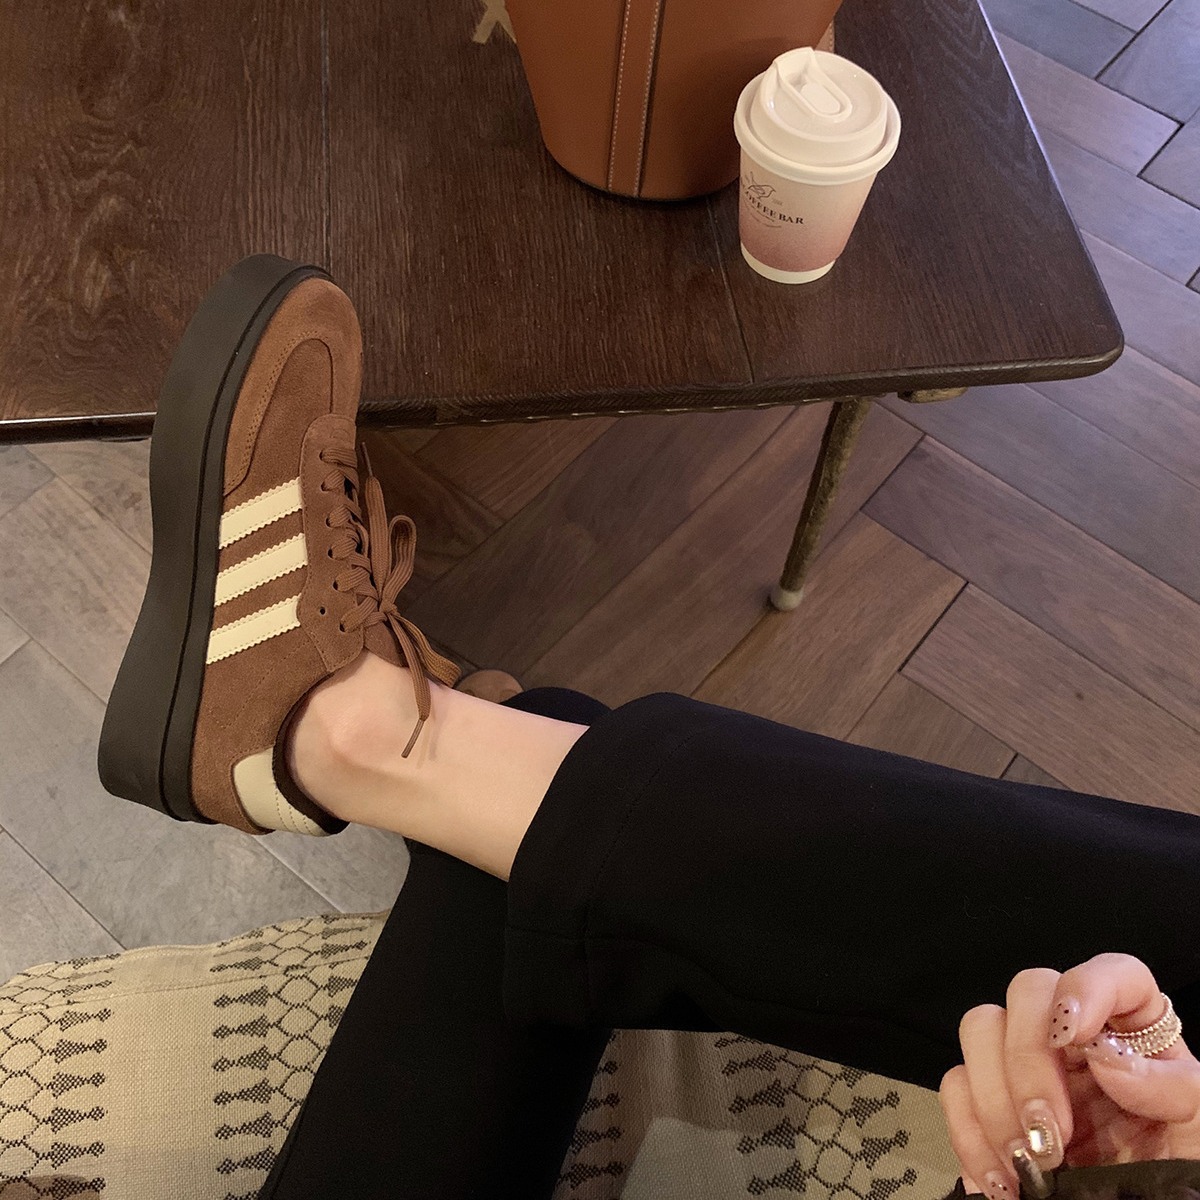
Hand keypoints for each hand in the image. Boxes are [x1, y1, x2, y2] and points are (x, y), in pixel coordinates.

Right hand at [939, 953, 1199, 1199]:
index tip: (1074, 1036)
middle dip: (1027, 1061)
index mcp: (1136, 1038)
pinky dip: (970, 1135)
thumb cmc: (1179, 1182)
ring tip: (1027, 1165)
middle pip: (1028, 992)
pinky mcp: (990, 1108)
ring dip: (995, 1100)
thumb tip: (1107, 1056)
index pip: (1115, 974)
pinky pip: (955, 1090)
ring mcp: (1026, 1071)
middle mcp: (1076, 1043)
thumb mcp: (1199, 1134)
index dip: (1087, 988)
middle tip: (1049, 1134)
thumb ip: (1178, 1091)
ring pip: (979, 1029)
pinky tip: (1002, 1181)